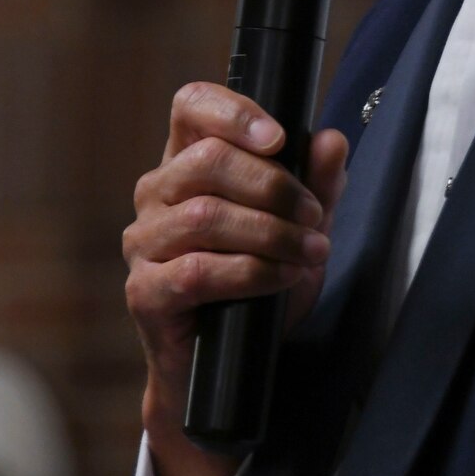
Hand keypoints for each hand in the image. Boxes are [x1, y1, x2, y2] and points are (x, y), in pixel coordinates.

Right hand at [123, 81, 349, 475]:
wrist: (230, 369)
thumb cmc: (258, 285)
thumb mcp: (299, 229)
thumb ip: (316, 184)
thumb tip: (330, 141)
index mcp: (186, 161)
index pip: (190, 106)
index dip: (232, 111)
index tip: (279, 137)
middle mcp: (155, 193)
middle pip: (206, 160)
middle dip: (272, 185)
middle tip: (313, 215)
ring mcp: (143, 243)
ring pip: (204, 215)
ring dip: (269, 232)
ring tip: (310, 252)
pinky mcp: (145, 292)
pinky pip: (198, 271)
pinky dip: (251, 272)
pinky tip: (282, 278)